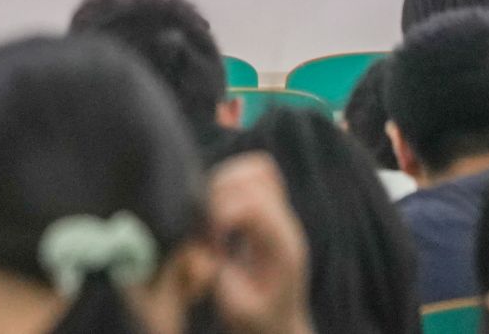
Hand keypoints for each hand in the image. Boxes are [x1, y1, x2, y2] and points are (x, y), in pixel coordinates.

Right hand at [208, 153, 313, 333]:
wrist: (276, 323)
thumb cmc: (255, 318)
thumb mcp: (235, 306)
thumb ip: (219, 274)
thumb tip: (200, 244)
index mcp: (284, 248)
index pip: (253, 205)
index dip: (220, 214)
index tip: (208, 241)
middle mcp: (287, 224)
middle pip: (252, 180)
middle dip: (218, 198)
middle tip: (206, 230)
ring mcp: (281, 213)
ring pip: (252, 169)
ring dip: (222, 186)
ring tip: (211, 219)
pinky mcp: (270, 208)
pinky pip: (253, 173)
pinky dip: (229, 180)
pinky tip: (217, 209)